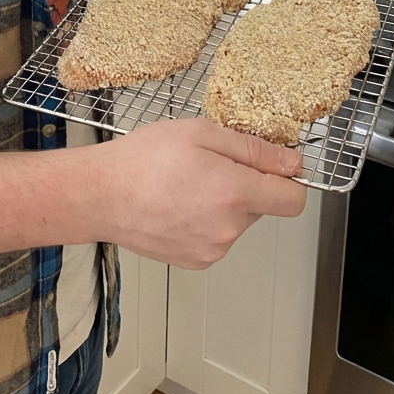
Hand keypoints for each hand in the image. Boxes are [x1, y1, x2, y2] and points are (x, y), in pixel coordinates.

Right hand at [91, 119, 305, 268]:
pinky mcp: (196, 261)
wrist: (100, 195)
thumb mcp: (200, 133)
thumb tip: (290, 162)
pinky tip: (178, 204)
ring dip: (223, 203)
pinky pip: (217, 237)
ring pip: (237, 221)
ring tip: (185, 184)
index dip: (287, 179)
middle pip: (262, 206)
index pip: (293, 199)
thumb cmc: (141, 160)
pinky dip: (205, 220)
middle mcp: (228, 229)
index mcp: (233, 193)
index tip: (273, 166)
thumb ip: (253, 148)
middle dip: (245, 184)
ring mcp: (212, 249)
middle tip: (207, 164)